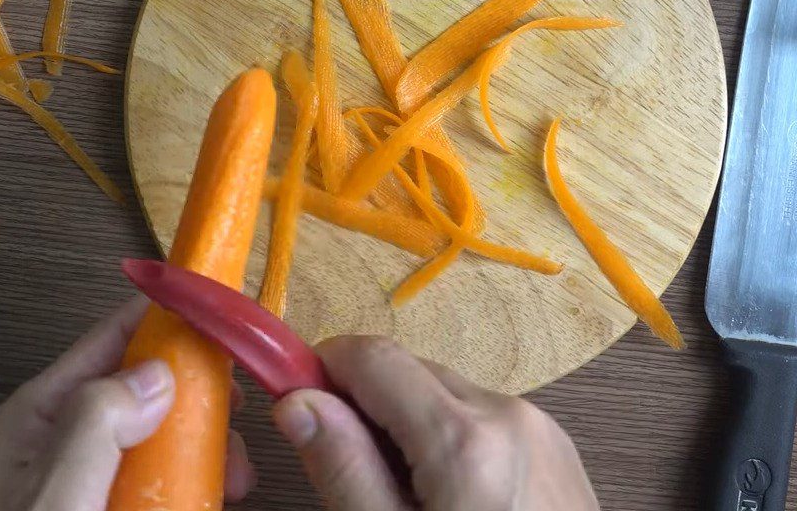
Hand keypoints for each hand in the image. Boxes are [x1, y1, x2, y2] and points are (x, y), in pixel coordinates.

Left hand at [0, 297, 255, 510]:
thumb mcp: (53, 500)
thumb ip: (96, 426)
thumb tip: (158, 372)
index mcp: (43, 413)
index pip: (114, 335)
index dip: (168, 312)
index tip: (224, 310)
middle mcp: (68, 433)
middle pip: (147, 380)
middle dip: (201, 388)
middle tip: (240, 409)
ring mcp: (92, 472)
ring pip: (162, 429)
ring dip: (206, 439)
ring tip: (237, 472)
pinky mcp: (113, 502)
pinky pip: (162, 474)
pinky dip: (196, 478)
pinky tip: (218, 493)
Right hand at [274, 336, 598, 510]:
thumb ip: (345, 470)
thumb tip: (296, 401)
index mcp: (465, 438)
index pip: (374, 356)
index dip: (323, 366)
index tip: (295, 398)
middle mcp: (508, 411)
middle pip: (409, 370)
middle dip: (365, 402)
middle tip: (348, 468)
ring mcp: (539, 424)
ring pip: (443, 390)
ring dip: (407, 420)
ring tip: (404, 494)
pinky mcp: (554, 441)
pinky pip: (480, 413)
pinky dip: (447, 433)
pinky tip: (449, 495)